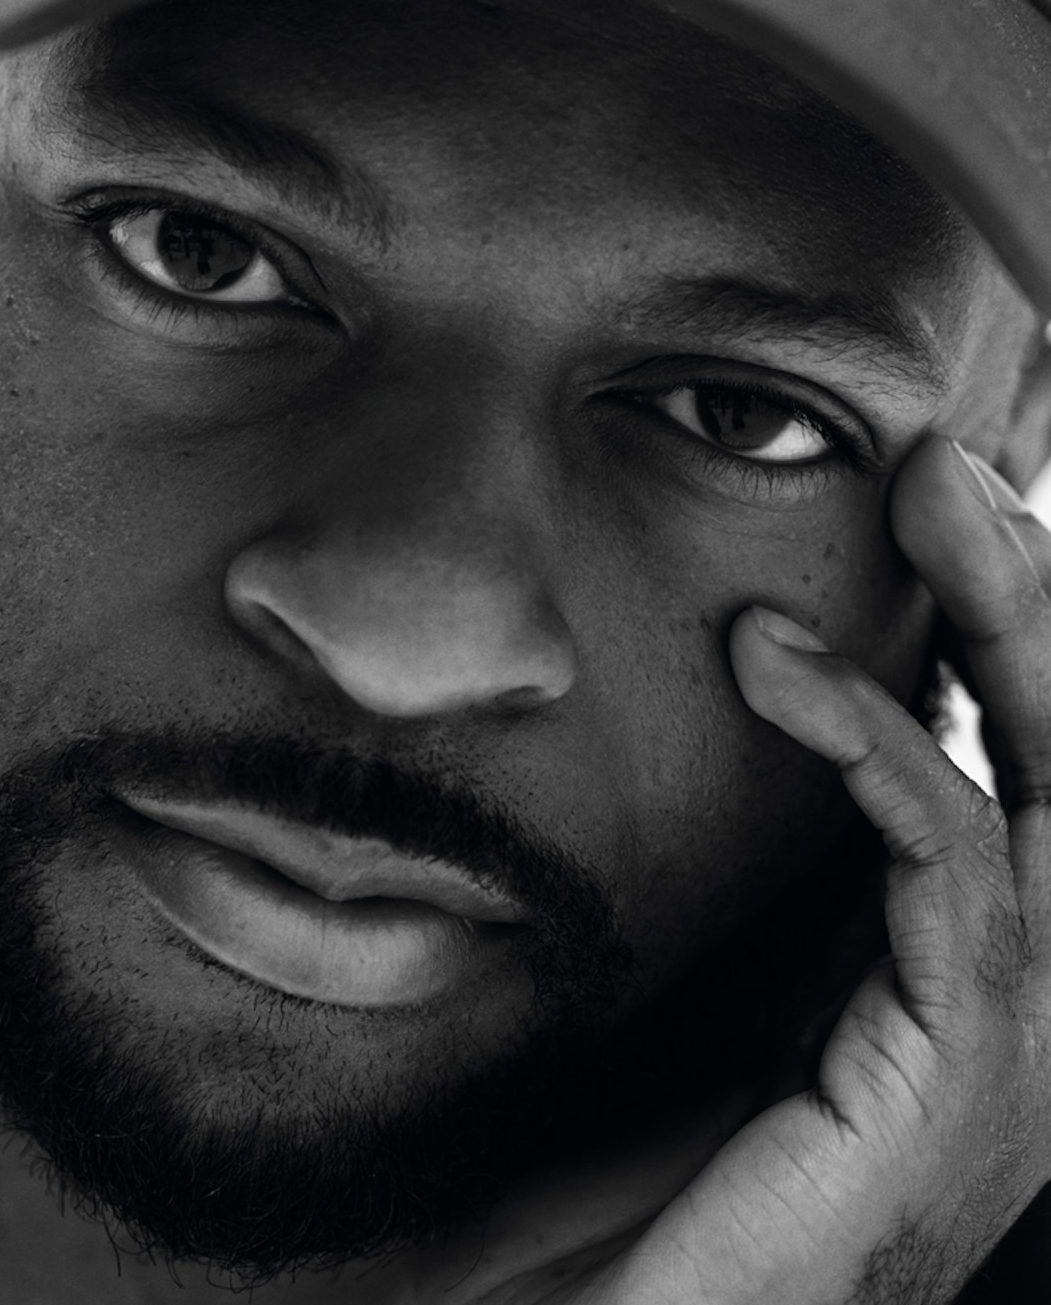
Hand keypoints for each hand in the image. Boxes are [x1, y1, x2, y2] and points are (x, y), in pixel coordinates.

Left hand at [542, 433, 1050, 1303]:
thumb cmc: (651, 1199)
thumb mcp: (729, 996)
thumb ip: (764, 884)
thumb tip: (714, 697)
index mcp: (968, 988)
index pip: (1027, 779)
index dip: (1004, 641)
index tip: (935, 508)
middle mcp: (1024, 1017)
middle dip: (1034, 603)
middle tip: (950, 462)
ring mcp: (1009, 1057)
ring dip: (1006, 629)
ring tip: (930, 495)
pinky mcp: (950, 1083)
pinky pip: (959, 873)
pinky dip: (885, 746)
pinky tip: (781, 665)